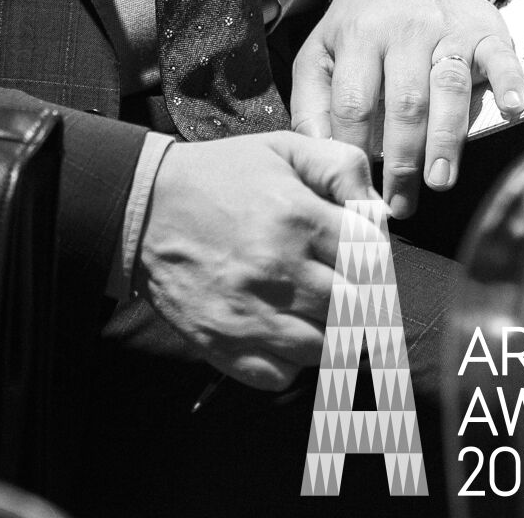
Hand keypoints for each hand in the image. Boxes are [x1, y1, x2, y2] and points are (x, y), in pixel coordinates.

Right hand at [134, 130, 381, 390]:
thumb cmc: (219, 175)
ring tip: (315, 307)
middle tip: (345, 284)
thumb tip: (380, 210)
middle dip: (358, 295)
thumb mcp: (281, 148)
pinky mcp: (224, 345)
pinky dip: (292, 360)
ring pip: (326, 348)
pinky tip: (284, 329)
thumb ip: (340, 167)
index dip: (374, 257)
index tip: (362, 255)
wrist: (143, 205)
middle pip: (355, 307)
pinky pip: (283, 375)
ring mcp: (251, 315)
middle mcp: (278, 271)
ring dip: (329, 330)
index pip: (371, 258)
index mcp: (297, 217)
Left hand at [291, 0, 523, 220]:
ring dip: (447, 137)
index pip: (354, 102)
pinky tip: (511, 109)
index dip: (355, 149)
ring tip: (440, 179)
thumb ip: (313, 101)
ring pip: (449, 86)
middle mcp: (404, 30)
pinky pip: (501, 56)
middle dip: (402, 160)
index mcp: (358, 36)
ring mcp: (447, 29)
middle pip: (404, 102)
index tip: (358, 188)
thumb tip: (316, 153)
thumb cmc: (359, 22)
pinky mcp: (484, 29)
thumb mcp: (321, 50)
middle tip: (401, 204)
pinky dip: (510, 82)